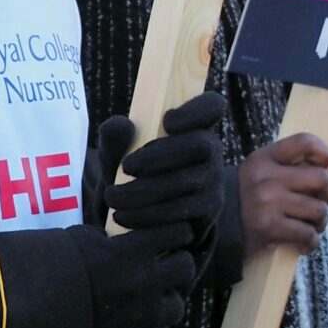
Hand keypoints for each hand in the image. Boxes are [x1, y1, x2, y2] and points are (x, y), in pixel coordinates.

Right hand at [66, 218, 197, 327]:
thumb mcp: (83, 239)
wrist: (35, 316)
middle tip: (162, 266)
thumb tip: (127, 236)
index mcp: (135, 252)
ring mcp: (146, 316)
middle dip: (175, 265)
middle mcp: (147, 283)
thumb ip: (113, 238)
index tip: (167, 236)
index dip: (174, 233)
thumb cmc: (56, 270)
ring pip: (177, 306)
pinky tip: (134, 324)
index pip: (179, 233)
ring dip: (166, 300)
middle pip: (186, 268)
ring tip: (149, 299)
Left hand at [108, 93, 226, 243]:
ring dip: (146, 191)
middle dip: (158, 155)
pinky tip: (125, 218)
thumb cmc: (131, 176)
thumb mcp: (118, 156)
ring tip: (113, 198)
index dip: (196, 110)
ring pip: (188, 182)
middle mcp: (210, 153)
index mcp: (193, 127)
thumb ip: (115, 138)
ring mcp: (213, 184)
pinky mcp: (206, 216)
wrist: (140, 220)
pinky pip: (184, 215)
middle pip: (199, 144)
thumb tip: (121, 125)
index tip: (167, 121)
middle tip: (125, 167)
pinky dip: (149, 217)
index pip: (212, 106)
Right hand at [238, 132, 327, 253]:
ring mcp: (267, 202)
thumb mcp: (263, 173)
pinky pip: (307, 234)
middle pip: (321, 178)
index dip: (322, 151)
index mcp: (264, 158)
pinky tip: (303, 242)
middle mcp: (266, 177)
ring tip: (311, 225)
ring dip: (320, 221)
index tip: (326, 165)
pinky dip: (311, 242)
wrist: (215, 228)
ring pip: (318, 210)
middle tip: (322, 201)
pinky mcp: (268, 228)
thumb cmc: (246, 198)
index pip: (304, 141)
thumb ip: (296, 165)